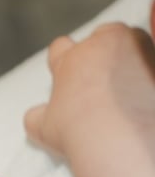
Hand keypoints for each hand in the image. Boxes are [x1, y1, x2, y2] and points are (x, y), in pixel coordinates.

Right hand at [25, 25, 154, 162]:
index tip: (66, 76)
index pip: (59, 48)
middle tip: (99, 84)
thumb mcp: (45, 129)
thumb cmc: (78, 131)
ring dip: (125, 59)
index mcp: (71, 59)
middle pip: (98, 38)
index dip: (61, 62)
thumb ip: (36, 118)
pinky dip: (146, 73)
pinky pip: (149, 60)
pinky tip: (140, 95)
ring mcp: (132, 47)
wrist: (117, 138)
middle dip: (98, 55)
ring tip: (124, 90)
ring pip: (127, 43)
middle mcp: (101, 45)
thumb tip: (33, 118)